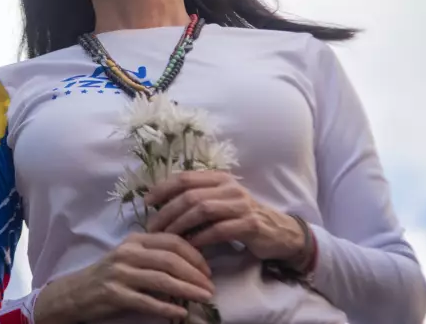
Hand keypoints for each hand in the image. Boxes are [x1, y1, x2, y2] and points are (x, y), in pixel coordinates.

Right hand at [34, 232, 214, 323]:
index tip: (208, 270)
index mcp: (136, 240)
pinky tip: (180, 313)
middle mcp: (128, 253)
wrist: (76, 293)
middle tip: (211, 287)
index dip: (194, 255)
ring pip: (161, 280)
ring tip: (204, 298)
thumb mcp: (131, 257)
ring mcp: (120, 273)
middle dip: (195, 274)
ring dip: (187, 290)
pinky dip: (166, 308)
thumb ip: (155, 254)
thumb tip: (192, 263)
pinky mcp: (114, 294)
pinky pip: (146, 301)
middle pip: (170, 260)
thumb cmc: (110, 274)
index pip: (172, 241)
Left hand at [145, 171, 304, 262]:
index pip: (185, 178)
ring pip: (202, 210)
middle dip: (167, 212)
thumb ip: (197, 198)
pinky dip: (200, 238)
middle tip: (152, 227)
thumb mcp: (220, 202)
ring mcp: (241, 205)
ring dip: (180, 225)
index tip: (146, 202)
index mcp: (219, 178)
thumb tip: (160, 204)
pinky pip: (218, 230)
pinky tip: (189, 247)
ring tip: (166, 238)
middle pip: (190, 195)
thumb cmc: (241, 218)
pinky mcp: (250, 224)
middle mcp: (230, 187)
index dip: (162, 188)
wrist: (278, 232)